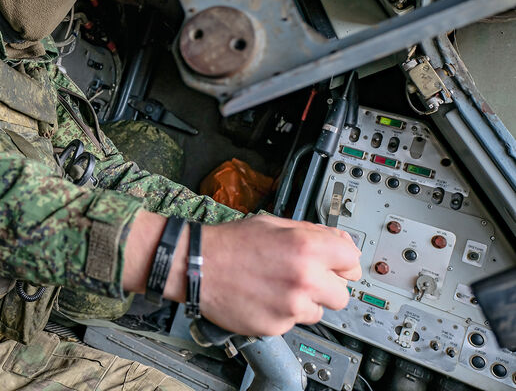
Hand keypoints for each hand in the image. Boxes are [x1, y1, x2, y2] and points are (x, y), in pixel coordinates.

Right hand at [194, 214, 360, 336]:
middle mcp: (303, 278)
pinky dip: (282, 313)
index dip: (344, 262)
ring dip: (305, 302)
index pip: (352, 260)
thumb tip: (340, 242)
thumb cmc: (231, 243)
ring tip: (278, 287)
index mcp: (306, 247)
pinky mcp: (276, 326)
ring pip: (319, 312)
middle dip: (327, 287)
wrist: (197, 265)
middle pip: (342, 294)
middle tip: (306, 279)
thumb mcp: (274, 224)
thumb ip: (312, 232)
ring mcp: (291, 305)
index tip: (339, 266)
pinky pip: (293, 323)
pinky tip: (264, 298)